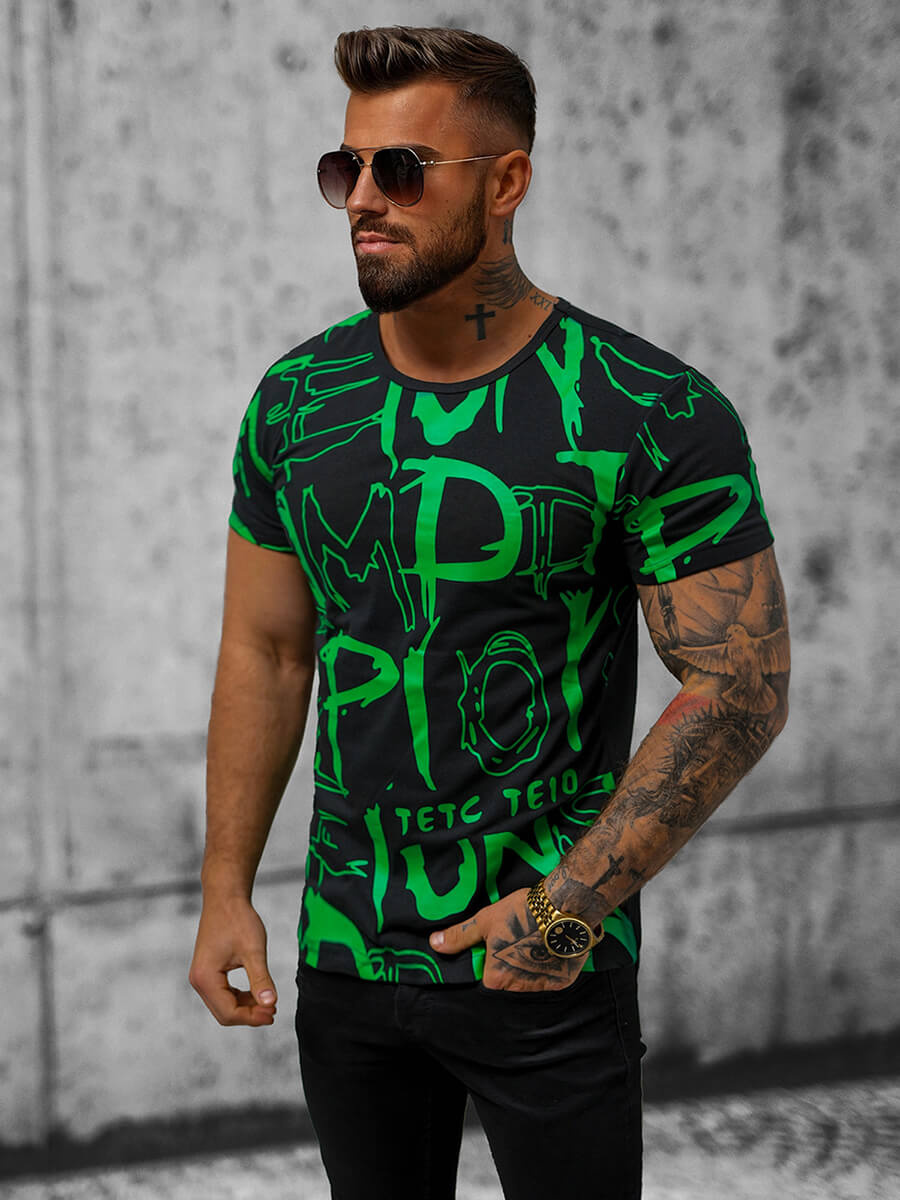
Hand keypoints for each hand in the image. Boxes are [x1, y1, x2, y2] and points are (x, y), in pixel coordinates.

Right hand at [189, 896, 277, 1025]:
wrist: (226, 897)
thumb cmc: (238, 919)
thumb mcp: (253, 951)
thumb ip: (261, 979)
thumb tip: (270, 1004)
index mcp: (205, 978)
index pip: (228, 1012)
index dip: (252, 1017)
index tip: (274, 1012)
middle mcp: (198, 980)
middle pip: (224, 1013)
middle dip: (249, 1015)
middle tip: (274, 1010)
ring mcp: (201, 976)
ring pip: (224, 1005)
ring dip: (246, 1007)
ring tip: (269, 1002)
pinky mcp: (207, 971)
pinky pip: (223, 993)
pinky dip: (240, 997)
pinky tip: (257, 992)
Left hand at [429, 888, 587, 991]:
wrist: (565, 906)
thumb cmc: (521, 911)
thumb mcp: (485, 920)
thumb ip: (460, 937)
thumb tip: (434, 944)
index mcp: (496, 978)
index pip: (488, 978)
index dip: (492, 962)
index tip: (500, 945)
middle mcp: (518, 988)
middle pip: (510, 981)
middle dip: (511, 965)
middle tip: (519, 941)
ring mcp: (542, 986)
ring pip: (531, 981)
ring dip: (530, 967)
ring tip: (536, 941)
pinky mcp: (562, 981)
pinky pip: (551, 978)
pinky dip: (550, 966)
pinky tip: (550, 947)